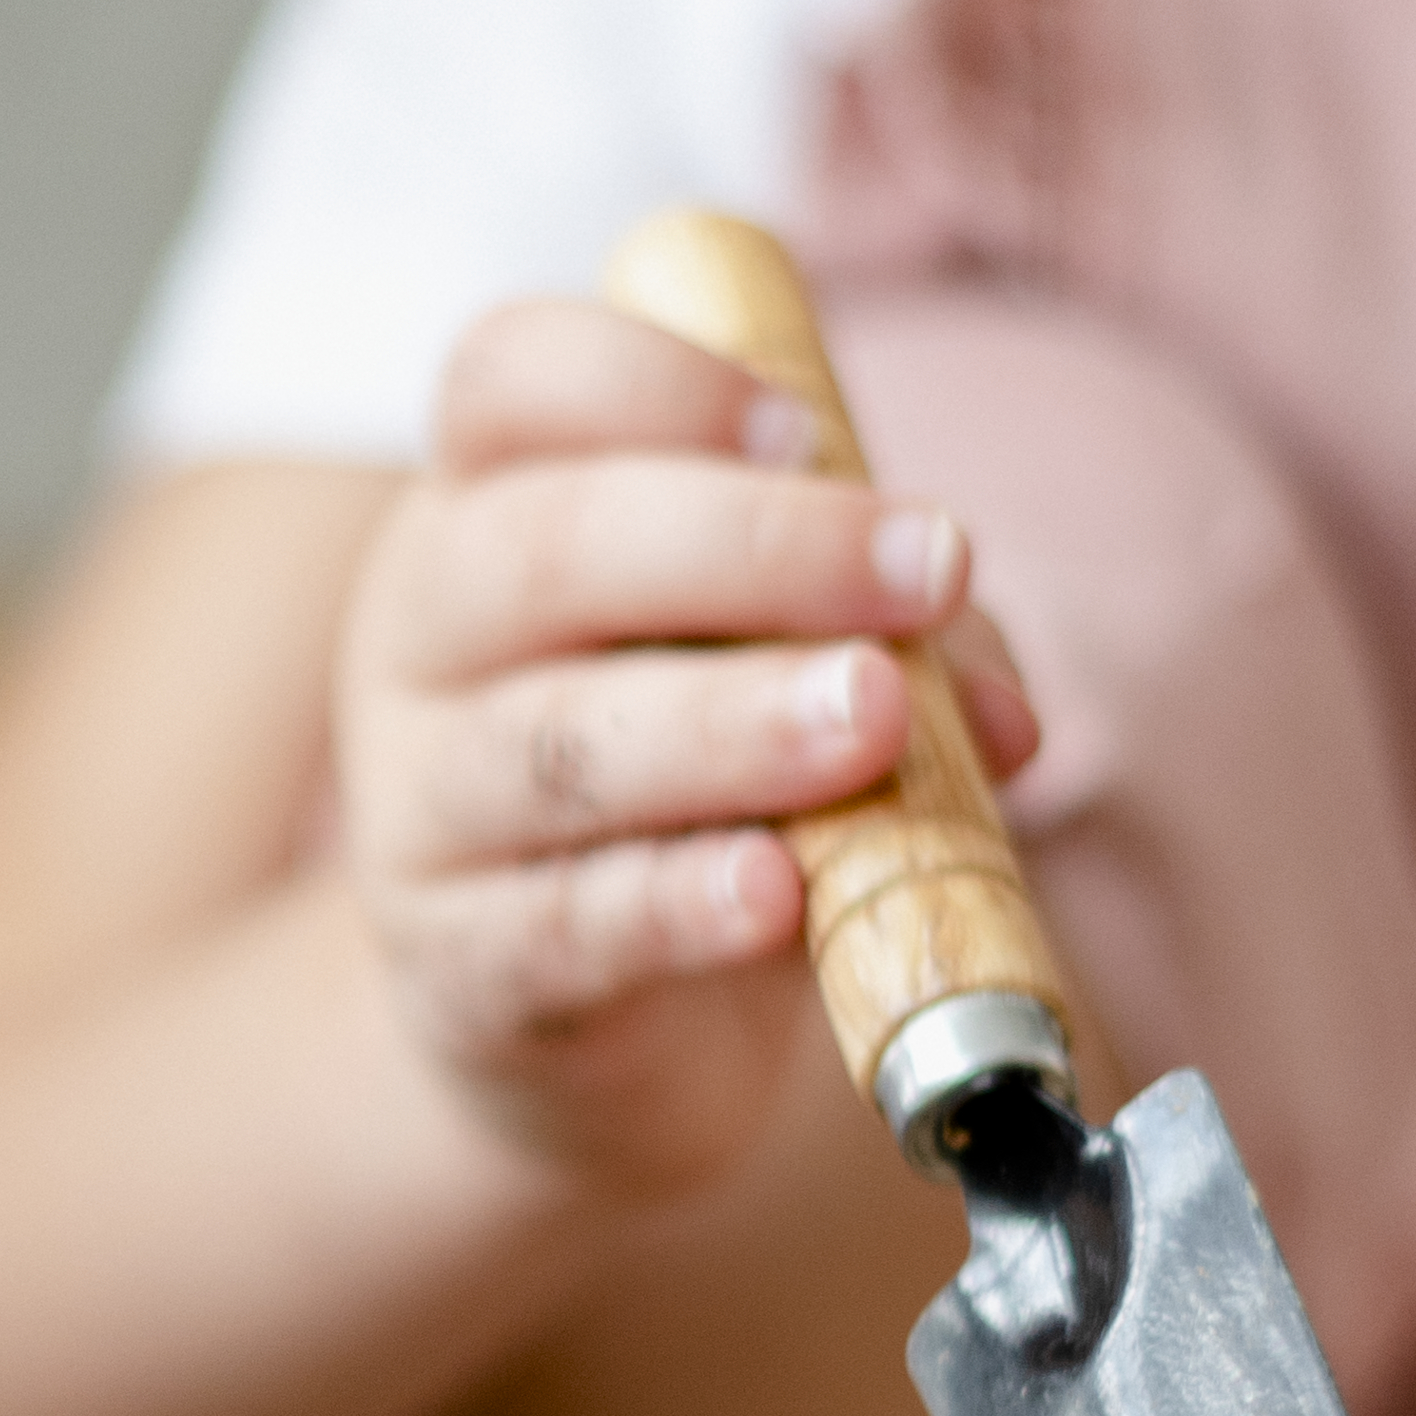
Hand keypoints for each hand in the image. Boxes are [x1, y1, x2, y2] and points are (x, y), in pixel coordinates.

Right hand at [329, 296, 1043, 1205]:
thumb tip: (997, 701)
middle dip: (753, 544)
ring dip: (729, 723)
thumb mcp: (776, 664)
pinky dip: (675, 904)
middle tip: (929, 567)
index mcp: (489, 510)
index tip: (808, 427)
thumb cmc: (699, 788)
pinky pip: (558, 926)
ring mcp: (418, 810)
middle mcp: (423, 640)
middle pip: (542, 549)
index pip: (511, 382)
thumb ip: (888, 639)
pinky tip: (778, 890)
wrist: (594, 1035)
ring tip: (876, 719)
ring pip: (556, 745)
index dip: (650, 380)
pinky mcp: (455, 971)